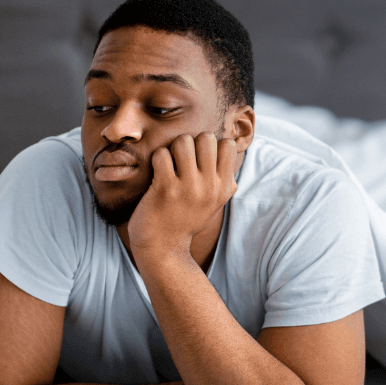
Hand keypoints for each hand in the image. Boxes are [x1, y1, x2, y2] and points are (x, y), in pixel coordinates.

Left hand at [127, 132, 238, 260]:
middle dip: (192, 142)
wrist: (163, 246)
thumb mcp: (215, 202)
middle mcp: (211, 187)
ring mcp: (189, 188)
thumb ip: (224, 178)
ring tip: (169, 163)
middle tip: (182, 158)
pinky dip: (157, 159)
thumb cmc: (187, 218)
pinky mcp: (166, 189)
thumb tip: (228, 146)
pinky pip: (162, 154)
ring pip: (183, 141)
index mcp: (225, 187)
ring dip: (172, 148)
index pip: (228, 144)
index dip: (212, 145)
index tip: (201, 158)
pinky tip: (157, 172)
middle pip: (206, 137)